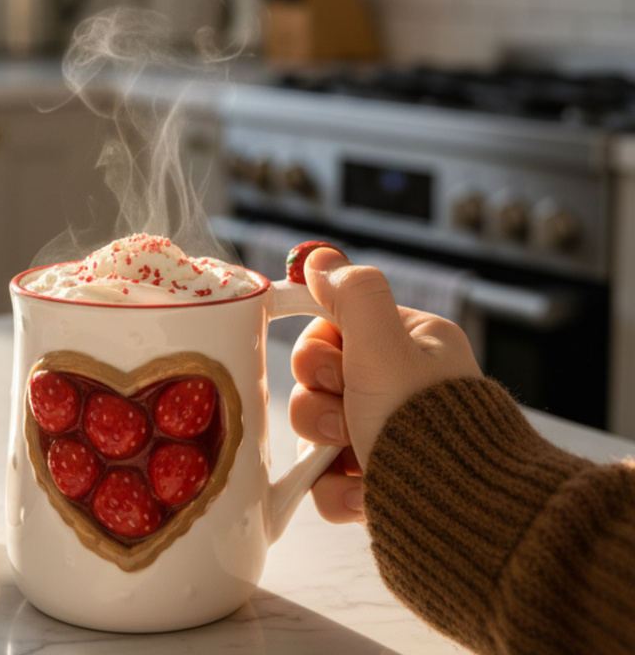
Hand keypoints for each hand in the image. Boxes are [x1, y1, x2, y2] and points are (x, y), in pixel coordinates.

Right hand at [288, 247, 481, 523]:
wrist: (462, 523)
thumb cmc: (429, 429)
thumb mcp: (384, 346)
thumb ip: (351, 294)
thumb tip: (320, 256)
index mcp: (409, 345)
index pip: (334, 327)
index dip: (318, 348)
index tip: (327, 365)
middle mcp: (399, 387)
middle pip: (317, 381)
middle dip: (319, 402)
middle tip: (347, 412)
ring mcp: (385, 437)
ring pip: (317, 431)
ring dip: (324, 446)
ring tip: (357, 455)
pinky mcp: (376, 483)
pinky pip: (328, 478)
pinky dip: (339, 488)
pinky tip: (366, 492)